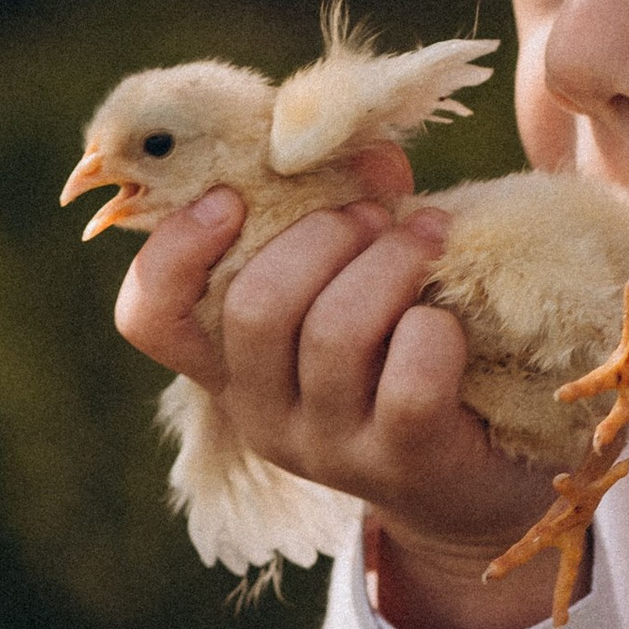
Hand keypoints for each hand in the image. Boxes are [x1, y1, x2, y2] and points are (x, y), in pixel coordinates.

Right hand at [114, 188, 559, 628]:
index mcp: (231, 366)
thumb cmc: (407, 351)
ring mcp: (327, 448)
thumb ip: (349, 212)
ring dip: (390, 262)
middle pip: (255, 306)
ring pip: (336, 331)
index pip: (149, 317)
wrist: (478, 477)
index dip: (174, 248)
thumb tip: (372, 152)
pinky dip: (436, 329)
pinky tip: (450, 324)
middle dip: (322, 235)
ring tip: (426, 238)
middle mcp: (262, 414)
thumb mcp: (358, 281)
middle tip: (375, 217)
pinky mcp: (401, 463)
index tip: (233, 198)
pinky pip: (410, 375)